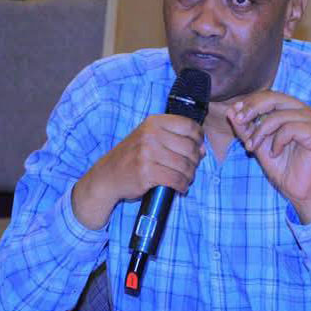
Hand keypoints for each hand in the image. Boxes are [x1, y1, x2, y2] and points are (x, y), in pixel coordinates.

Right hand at [73, 114, 204, 228]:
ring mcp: (148, 154)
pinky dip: (182, 186)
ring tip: (186, 178)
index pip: (189, 126)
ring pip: (185, 166)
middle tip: (191, 167)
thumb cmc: (133, 156)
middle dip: (195, 161)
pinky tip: (180, 187)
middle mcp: (151, 135)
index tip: (198, 146)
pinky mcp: (147, 173)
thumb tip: (204, 149)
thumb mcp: (151, 139)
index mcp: (154, 122)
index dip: (198, 137)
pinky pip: (176, 180)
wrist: (107, 176)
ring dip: (190, 175)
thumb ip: (176, 139)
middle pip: (190, 148)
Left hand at [226, 91, 310, 223]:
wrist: (298, 190)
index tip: (235, 115)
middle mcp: (304, 111)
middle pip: (274, 98)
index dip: (250, 102)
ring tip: (254, 147)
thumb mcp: (257, 144)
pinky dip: (277, 141)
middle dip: (252, 109)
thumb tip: (231, 110)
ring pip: (279, 115)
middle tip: (239, 121)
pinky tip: (275, 153)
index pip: (269, 95)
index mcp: (292, 109)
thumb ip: (245, 128)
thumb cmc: (281, 166)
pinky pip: (290, 129)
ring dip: (261, 131)